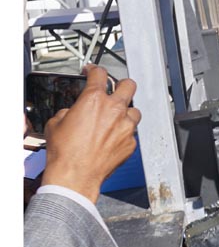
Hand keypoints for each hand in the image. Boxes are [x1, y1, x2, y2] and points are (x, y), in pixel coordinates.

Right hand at [41, 66, 141, 203]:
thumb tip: (73, 112)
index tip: (93, 71)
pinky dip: (124, 133)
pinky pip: (132, 132)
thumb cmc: (65, 153)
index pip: (99, 74)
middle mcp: (114, 109)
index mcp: (93, 100)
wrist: (75, 176)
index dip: (95, 70)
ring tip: (116, 119)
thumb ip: (68, 111)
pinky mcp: (131, 142)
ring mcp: (126, 126)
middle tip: (116, 88)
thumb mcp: (55, 123)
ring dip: (126, 112)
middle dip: (122, 84)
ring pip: (134, 110)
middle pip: (129, 85)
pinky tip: (113, 139)